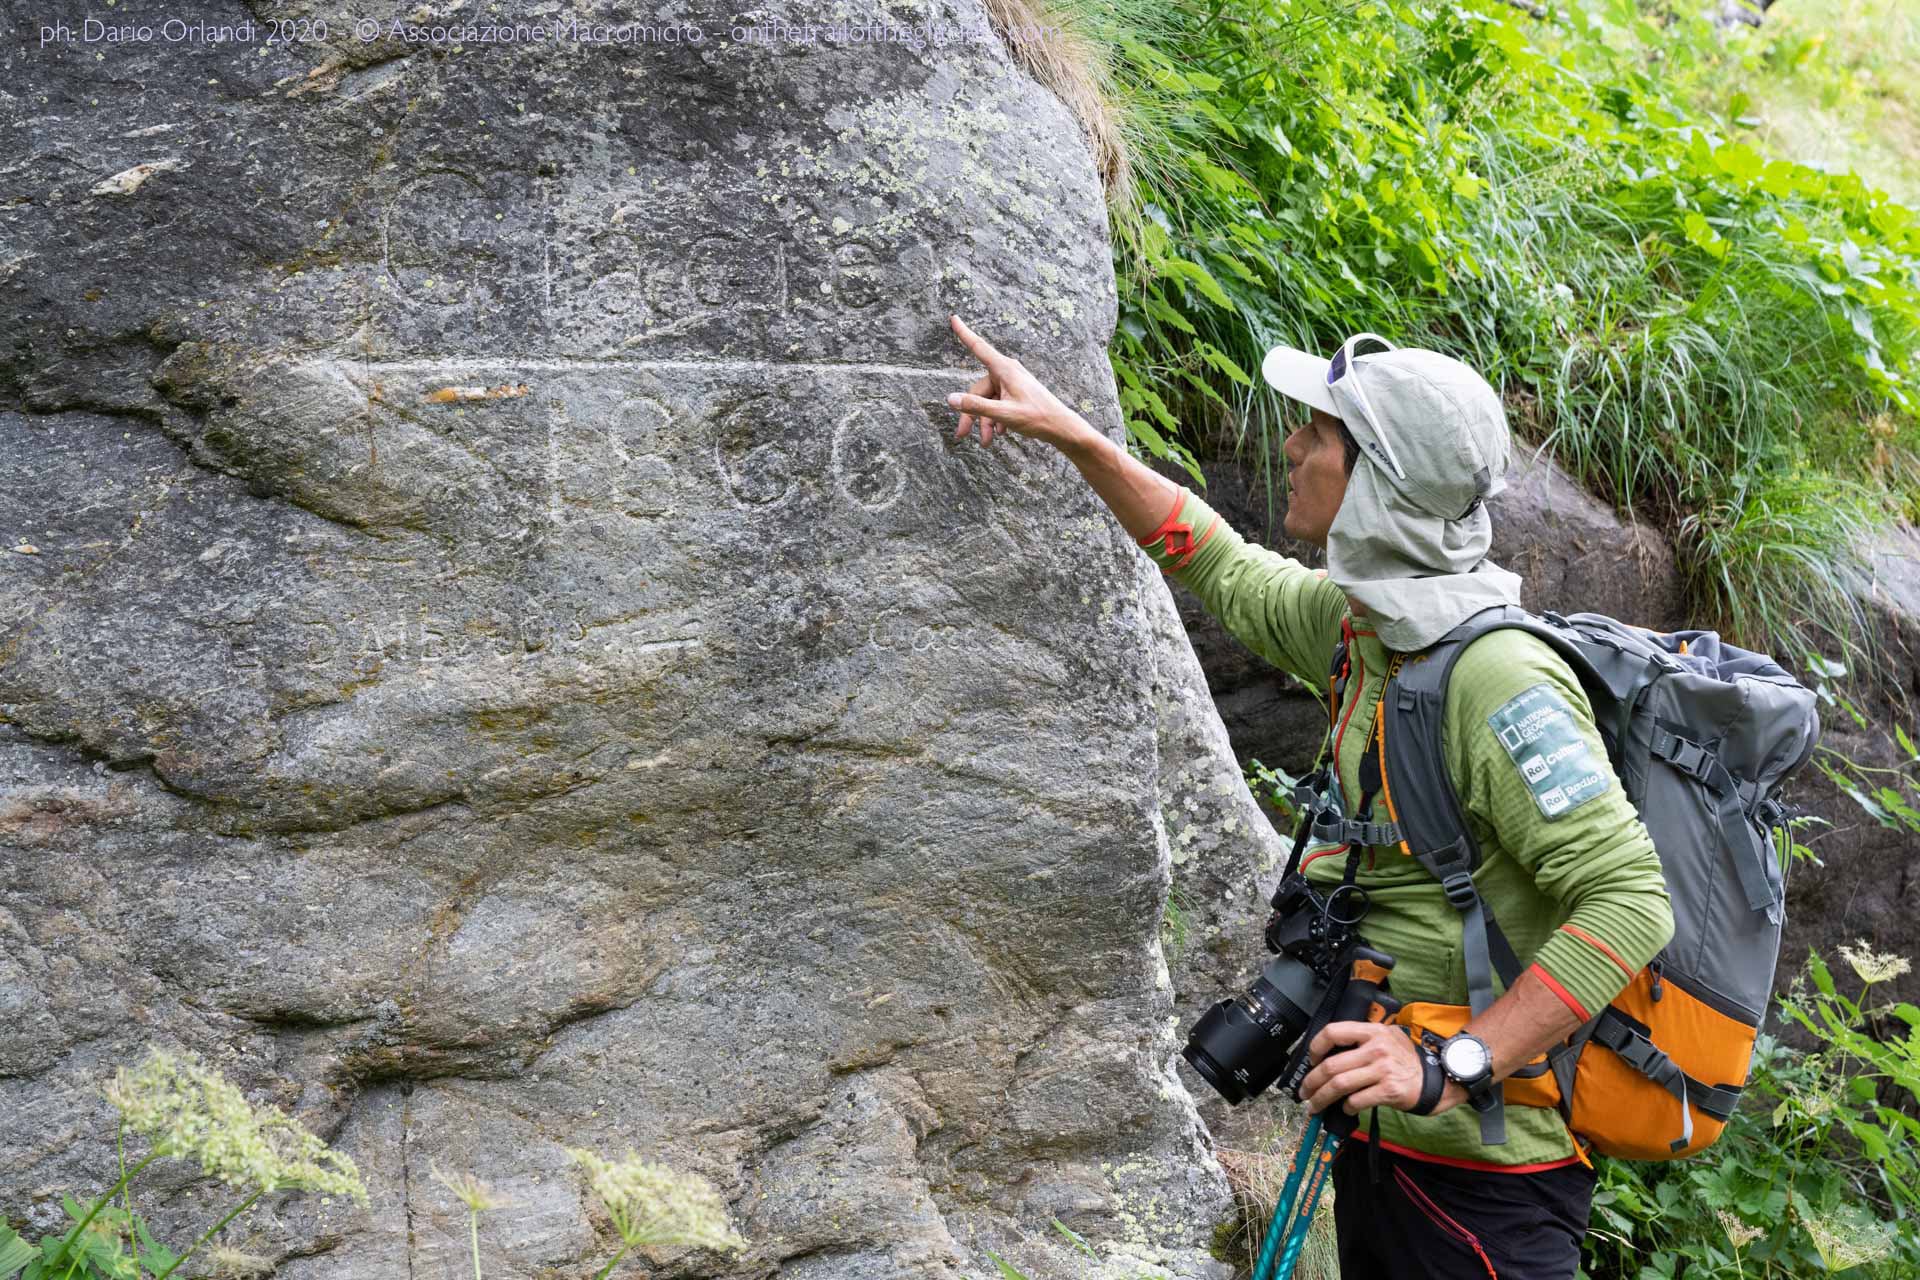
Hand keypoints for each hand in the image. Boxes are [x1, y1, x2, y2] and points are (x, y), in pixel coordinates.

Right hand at [945, 314, 1084, 448]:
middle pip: (978, 390)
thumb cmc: (1037, 417)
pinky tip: (1000, 433)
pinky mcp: (1015, 394)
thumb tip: (951, 399)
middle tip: (961, 435)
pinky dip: (995, 419)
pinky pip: (997, 404)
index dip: (964, 333)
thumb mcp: (1004, 414)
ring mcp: (1011, 384)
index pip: (979, 347)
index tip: (954, 318)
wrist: (1061, 427)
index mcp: (1005, 369)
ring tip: (986, 442)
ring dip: (984, 421)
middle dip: (971, 414)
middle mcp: (1007, 373)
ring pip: (987, 401)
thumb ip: (976, 406)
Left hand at [1299, 1021, 1466, 1116]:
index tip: (1311, 1060)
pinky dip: (1346, 1107)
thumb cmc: (1406, 1060)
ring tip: (1314, 1105)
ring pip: (1340, 1084)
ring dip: (1322, 1098)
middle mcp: (1376, 1048)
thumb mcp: (1387, 1038)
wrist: (1436, 1079)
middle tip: (1304, 1092)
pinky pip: (1357, 1100)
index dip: (1316, 1047)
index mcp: (1372, 1031)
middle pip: (1332, 1065)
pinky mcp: (1389, 1090)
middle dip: (1312, 1082)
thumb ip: (1361, 1040)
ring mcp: (1383, 1069)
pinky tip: (1346, 1109)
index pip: (1333, 1031)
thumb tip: (1328, 1055)